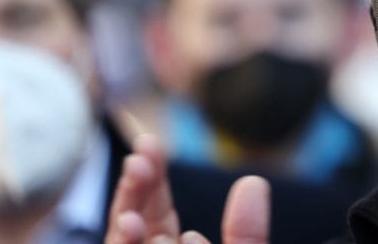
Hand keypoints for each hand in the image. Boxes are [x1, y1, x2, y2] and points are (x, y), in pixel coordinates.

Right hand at [105, 134, 270, 243]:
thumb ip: (247, 234)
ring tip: (133, 215)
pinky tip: (140, 231)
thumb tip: (253, 183)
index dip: (151, 177)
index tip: (149, 143)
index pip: (154, 212)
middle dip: (134, 192)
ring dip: (124, 228)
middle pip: (133, 225)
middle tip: (138, 160)